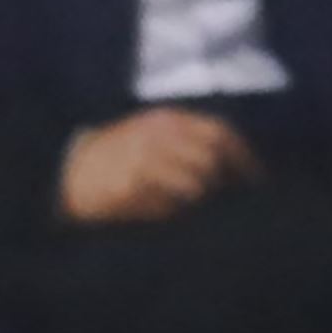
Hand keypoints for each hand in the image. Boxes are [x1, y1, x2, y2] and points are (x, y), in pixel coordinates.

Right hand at [59, 107, 259, 224]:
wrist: (72, 170)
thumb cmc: (126, 156)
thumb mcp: (159, 137)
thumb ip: (196, 144)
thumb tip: (243, 170)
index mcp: (169, 120)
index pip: (221, 132)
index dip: (245, 158)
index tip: (259, 181)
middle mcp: (157, 134)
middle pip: (211, 159)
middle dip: (220, 183)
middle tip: (221, 199)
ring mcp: (141, 159)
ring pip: (194, 185)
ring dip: (196, 200)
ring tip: (184, 203)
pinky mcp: (128, 186)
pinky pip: (166, 207)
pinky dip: (168, 212)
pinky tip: (157, 208)